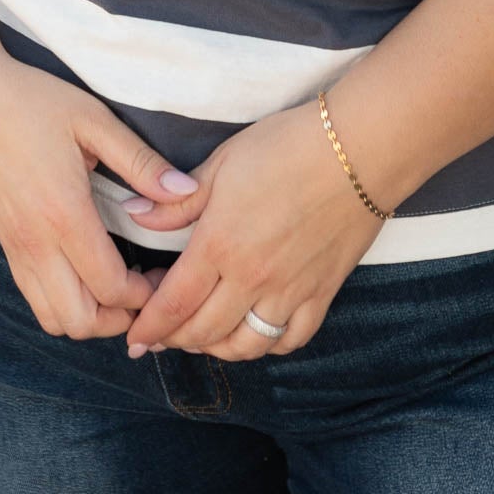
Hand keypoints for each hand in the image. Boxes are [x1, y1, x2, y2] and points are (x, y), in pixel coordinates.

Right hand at [0, 57, 201, 339]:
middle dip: (119, 317)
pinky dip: (63, 302)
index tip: (163, 274)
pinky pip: (34, 297)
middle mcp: (36, 243)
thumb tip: (186, 191)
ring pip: (53, 318)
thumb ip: (141, 161)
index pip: (110, 288)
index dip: (144, 295)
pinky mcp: (5, 244)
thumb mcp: (95, 121)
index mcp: (63, 214)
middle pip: (80, 322)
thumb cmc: (34, 102)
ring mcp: (15, 248)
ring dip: (90, 315)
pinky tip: (85, 271)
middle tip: (144, 287)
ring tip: (117, 284)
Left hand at [118, 97, 386, 360]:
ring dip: (217, 348)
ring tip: (202, 336)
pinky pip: (291, 339)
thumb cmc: (287, 145)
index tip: (134, 336)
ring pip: (246, 345)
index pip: (173, 303)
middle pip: (204, 331)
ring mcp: (290, 291)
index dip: (150, 326)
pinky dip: (269, 344)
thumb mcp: (222, 163)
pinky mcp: (322, 293)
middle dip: (174, 340)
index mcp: (220, 244)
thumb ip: (177, 201)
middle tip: (160, 333)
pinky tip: (256, 332)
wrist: (358, 149)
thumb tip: (135, 216)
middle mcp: (252, 278)